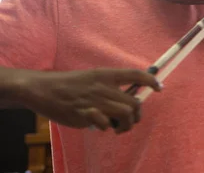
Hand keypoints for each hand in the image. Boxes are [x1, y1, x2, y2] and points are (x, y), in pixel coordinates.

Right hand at [17, 68, 161, 133]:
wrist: (44, 89)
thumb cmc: (69, 85)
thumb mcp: (93, 78)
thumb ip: (110, 87)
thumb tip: (128, 101)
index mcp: (106, 75)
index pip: (135, 74)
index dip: (151, 81)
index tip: (160, 88)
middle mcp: (104, 86)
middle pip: (134, 103)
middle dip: (137, 116)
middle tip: (130, 121)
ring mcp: (96, 100)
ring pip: (125, 113)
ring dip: (126, 125)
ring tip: (118, 128)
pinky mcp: (85, 114)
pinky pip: (105, 124)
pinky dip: (105, 127)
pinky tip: (99, 126)